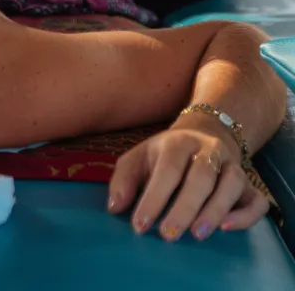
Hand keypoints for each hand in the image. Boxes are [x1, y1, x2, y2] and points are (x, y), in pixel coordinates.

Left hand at [107, 118, 268, 240]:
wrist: (202, 136)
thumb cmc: (164, 156)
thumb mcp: (138, 159)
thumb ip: (124, 181)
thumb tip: (115, 207)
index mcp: (177, 142)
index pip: (167, 170)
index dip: (153, 198)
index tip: (140, 225)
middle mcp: (208, 150)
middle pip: (201, 176)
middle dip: (184, 208)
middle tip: (168, 236)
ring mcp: (232, 166)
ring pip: (231, 185)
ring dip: (214, 210)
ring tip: (196, 234)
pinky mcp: (250, 185)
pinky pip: (256, 201)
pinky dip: (245, 216)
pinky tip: (226, 228)